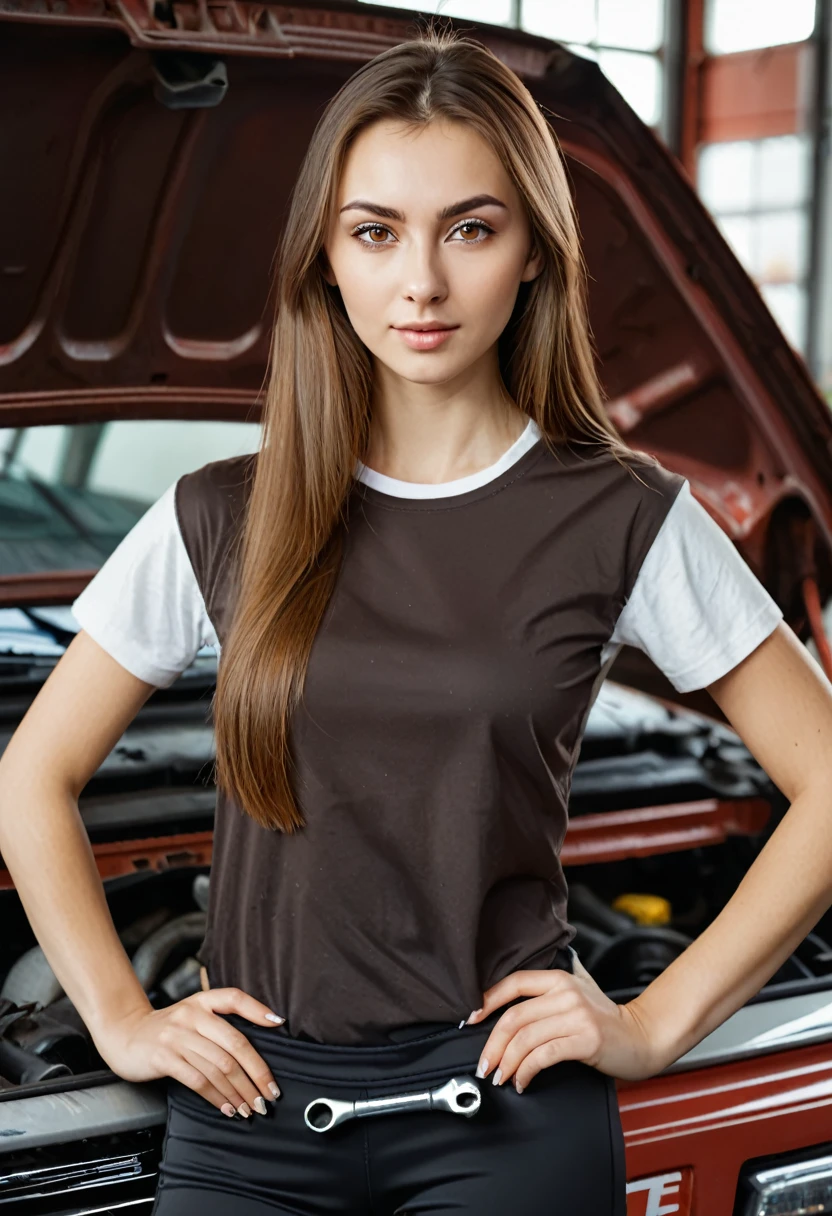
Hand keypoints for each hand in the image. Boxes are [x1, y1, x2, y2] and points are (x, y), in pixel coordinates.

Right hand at [89, 987, 284, 1117]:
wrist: (124, 1034)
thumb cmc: (166, 1029)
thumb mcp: (192, 1015)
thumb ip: (218, 1022)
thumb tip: (256, 1042)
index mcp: (201, 1002)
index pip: (234, 998)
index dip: (258, 1009)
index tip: (280, 1024)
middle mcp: (191, 1016)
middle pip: (234, 1044)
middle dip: (257, 1072)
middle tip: (269, 1094)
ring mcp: (177, 1036)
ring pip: (219, 1066)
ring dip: (239, 1091)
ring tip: (251, 1107)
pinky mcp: (164, 1058)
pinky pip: (198, 1080)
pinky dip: (217, 1097)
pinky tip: (227, 1107)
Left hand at [466, 953, 662, 1091]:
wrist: (642, 1037)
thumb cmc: (605, 1021)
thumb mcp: (576, 995)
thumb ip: (547, 993)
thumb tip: (504, 1003)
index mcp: (559, 978)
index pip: (513, 983)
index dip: (487, 1001)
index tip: (470, 1020)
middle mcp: (566, 992)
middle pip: (514, 1017)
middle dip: (492, 1044)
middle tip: (484, 1064)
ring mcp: (576, 1015)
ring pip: (525, 1039)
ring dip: (506, 1063)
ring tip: (500, 1076)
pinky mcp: (586, 1040)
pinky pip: (543, 1056)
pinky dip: (526, 1072)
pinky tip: (522, 1082)